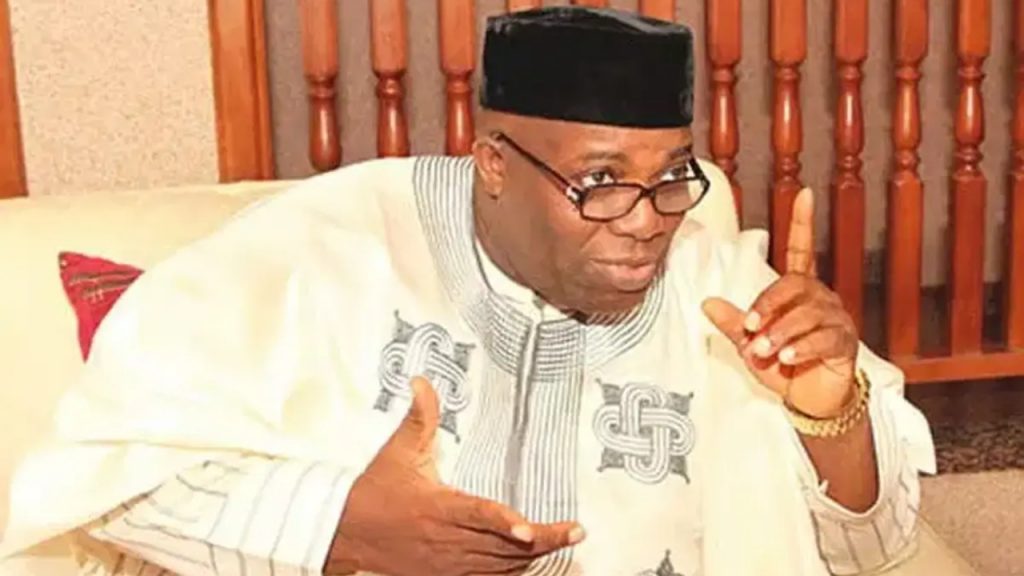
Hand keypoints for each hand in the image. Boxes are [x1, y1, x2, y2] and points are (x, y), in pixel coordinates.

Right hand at [326, 377, 584, 575]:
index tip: (531, 529)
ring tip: (564, 541)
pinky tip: (530, 560)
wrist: (345, 532)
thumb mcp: (399, 451)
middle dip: (542, 541)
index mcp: (437, 507)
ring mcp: (446, 564)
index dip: (505, 523)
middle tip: (574, 531)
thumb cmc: (375, 490)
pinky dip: (510, 571)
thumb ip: (419, 417)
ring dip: (531, 557)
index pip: (478, 516)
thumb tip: (422, 381)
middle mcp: (446, 540)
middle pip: (501, 547)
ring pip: (498, 567)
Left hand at [702, 188, 858, 418]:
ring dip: (781, 333)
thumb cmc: (783, 367)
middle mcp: (821, 299)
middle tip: (750, 328)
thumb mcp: (750, 343)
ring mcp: (836, 320)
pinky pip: (824, 338)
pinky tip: (786, 358)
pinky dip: (801, 348)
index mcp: (799, 292)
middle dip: (768, 304)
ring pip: (808, 314)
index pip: (801, 250)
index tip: (804, 194)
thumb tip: (707, 302)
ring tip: (764, 351)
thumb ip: (733, 323)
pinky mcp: (845, 344)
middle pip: (796, 284)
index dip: (802, 222)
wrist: (809, 401)